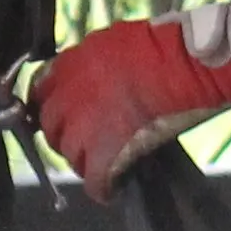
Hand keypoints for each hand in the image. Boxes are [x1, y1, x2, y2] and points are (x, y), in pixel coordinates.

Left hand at [28, 11, 230, 193]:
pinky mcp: (107, 153)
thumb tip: (92, 77)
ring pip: (71, 155)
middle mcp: (69, 95)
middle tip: (86, 142)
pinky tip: (111, 190)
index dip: (53, 108)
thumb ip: (93, 61)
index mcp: (70, 64)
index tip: (63, 116)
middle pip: (51, 127)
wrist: (190, 62)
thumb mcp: (116, 40)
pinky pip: (95, 181)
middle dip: (65, 137)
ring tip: (102, 165)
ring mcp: (86, 126)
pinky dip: (102, 189)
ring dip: (84, 162)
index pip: (40, 92)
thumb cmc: (166, 45)